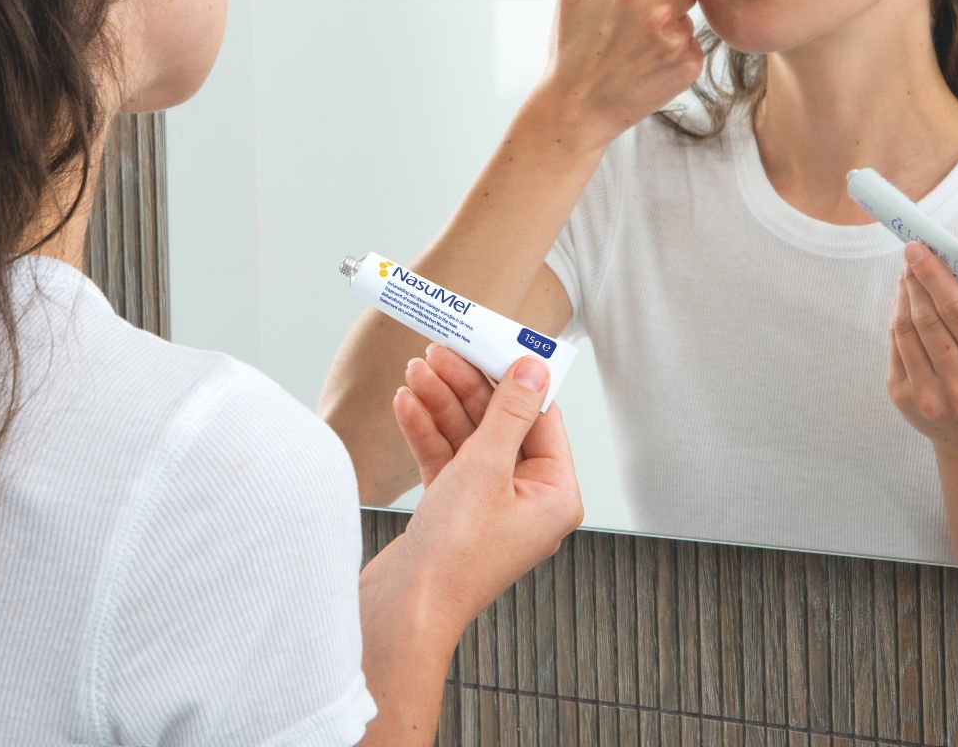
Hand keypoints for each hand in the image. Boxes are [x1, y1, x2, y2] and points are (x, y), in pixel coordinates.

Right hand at [364, 348, 582, 646]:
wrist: (403, 614)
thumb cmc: (453, 557)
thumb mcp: (486, 468)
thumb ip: (509, 412)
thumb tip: (533, 369)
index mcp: (554, 495)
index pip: (541, 417)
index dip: (513, 376)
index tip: (490, 342)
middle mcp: (527, 501)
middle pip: (500, 423)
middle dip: (466, 386)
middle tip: (439, 352)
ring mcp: (489, 507)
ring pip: (469, 439)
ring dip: (440, 403)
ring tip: (414, 372)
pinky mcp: (454, 512)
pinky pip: (446, 460)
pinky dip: (426, 432)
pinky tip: (406, 406)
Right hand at [533, 0, 758, 150]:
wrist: (578, 107)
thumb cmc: (571, 48)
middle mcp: (660, 11)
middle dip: (667, 1)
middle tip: (633, 27)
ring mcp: (676, 41)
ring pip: (688, 21)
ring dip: (670, 30)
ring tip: (635, 52)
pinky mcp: (688, 68)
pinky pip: (693, 48)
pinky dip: (676, 54)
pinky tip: (647, 67)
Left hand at [887, 243, 957, 456]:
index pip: (957, 312)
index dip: (933, 276)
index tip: (917, 247)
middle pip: (927, 319)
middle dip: (916, 280)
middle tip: (911, 254)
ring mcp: (928, 398)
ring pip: (904, 331)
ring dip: (903, 296)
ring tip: (908, 276)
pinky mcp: (902, 400)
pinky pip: (894, 347)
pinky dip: (896, 319)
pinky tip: (904, 305)